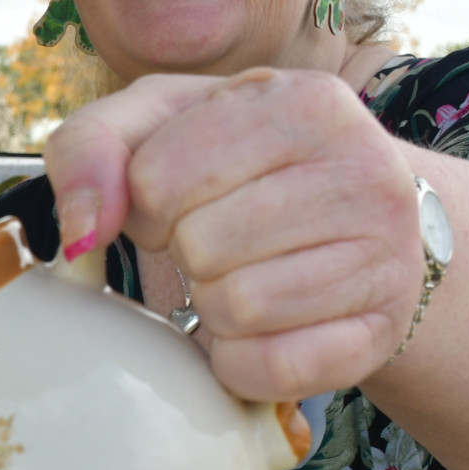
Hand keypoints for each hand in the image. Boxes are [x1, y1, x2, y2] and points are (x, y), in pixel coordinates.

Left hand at [45, 68, 423, 401]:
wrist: (361, 224)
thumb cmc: (241, 167)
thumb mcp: (160, 124)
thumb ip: (91, 147)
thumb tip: (83, 231)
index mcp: (304, 101)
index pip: (159, 178)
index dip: (146, 205)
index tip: (176, 203)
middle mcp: (363, 170)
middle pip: (200, 246)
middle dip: (186, 254)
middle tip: (217, 243)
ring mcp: (386, 255)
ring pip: (238, 308)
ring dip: (214, 307)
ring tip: (242, 277)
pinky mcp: (381, 333)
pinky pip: (273, 368)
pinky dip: (242, 361)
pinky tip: (259, 329)